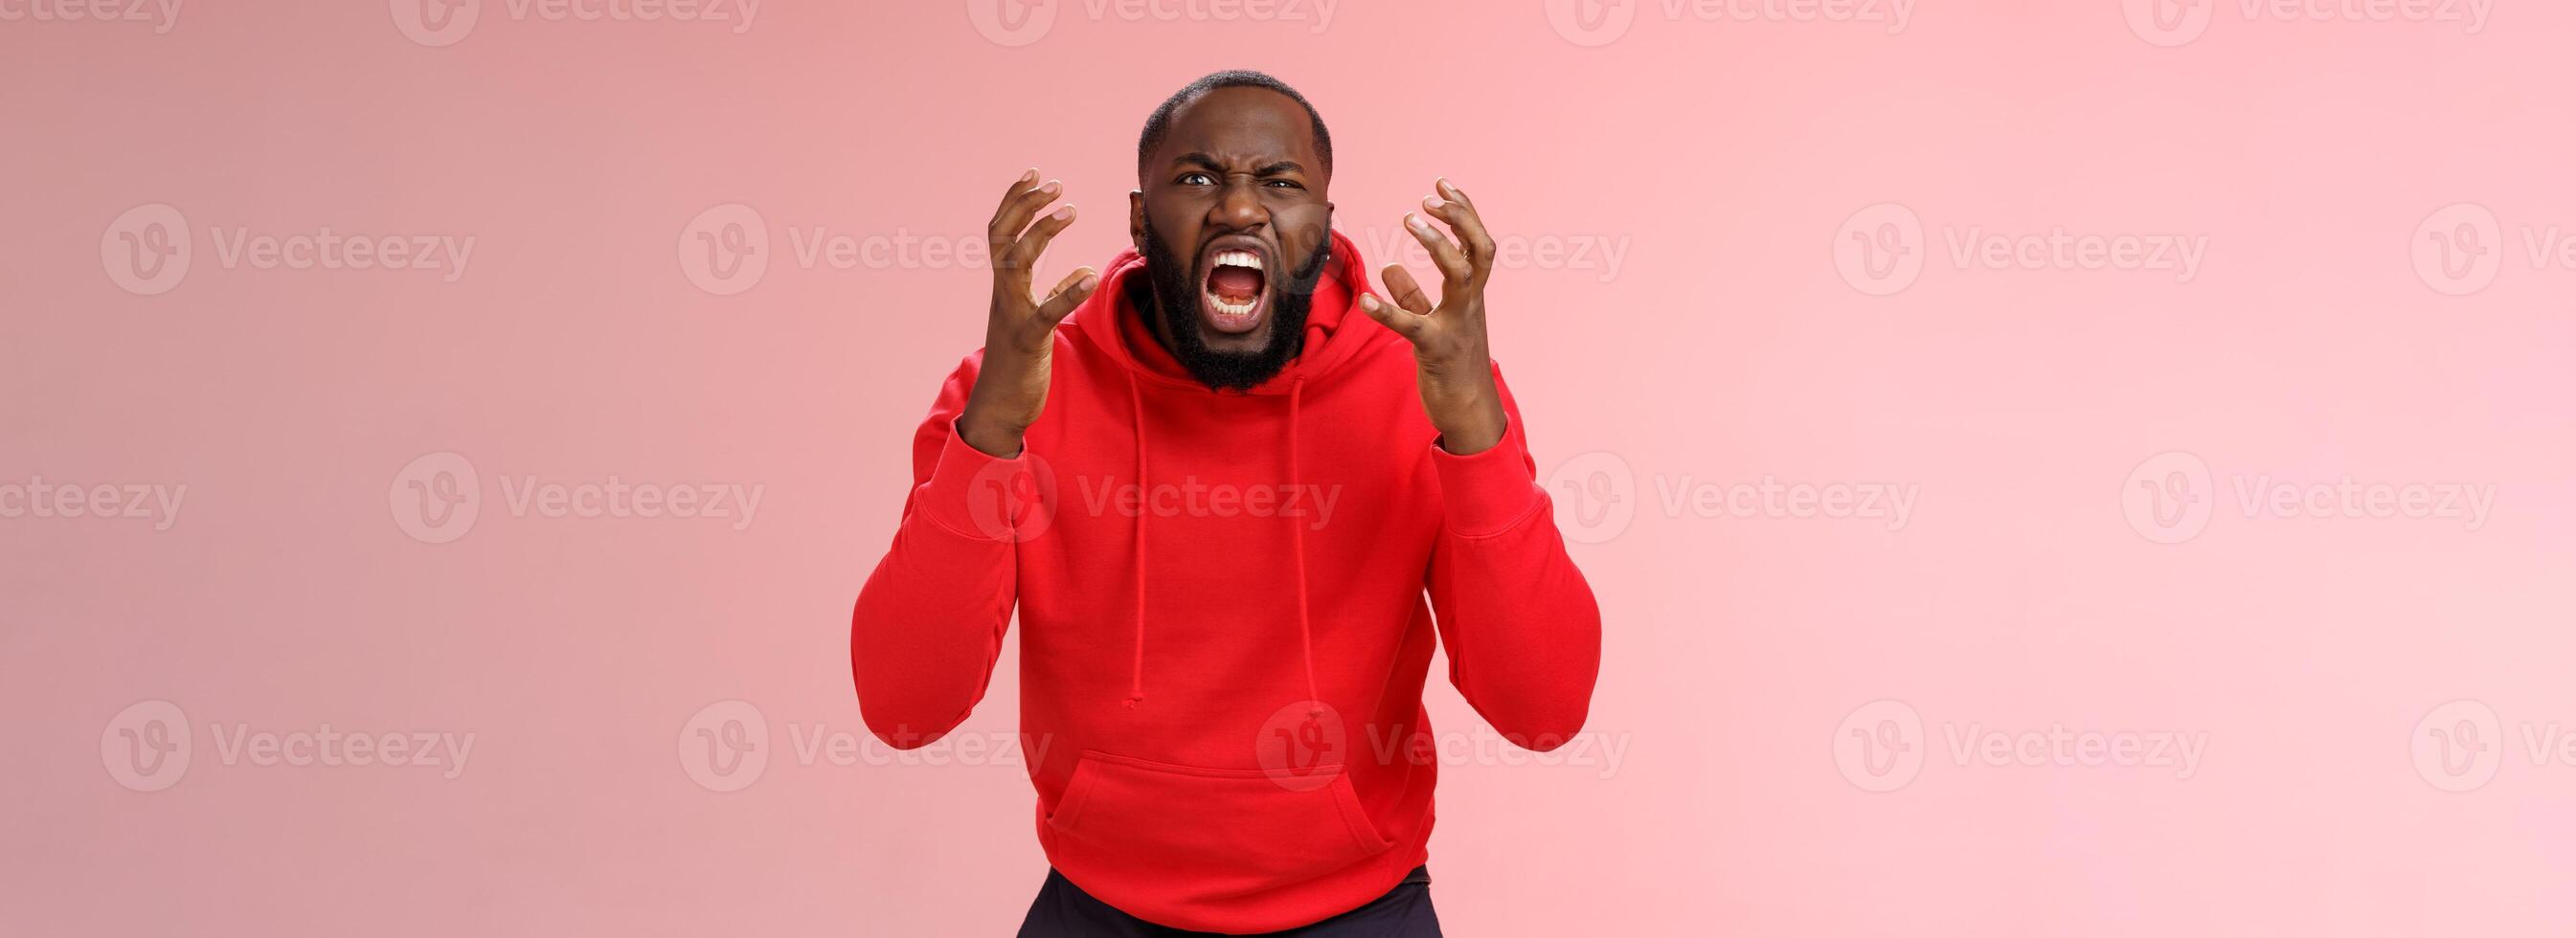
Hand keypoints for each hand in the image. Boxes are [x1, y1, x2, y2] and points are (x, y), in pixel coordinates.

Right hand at [959, 169, 1098, 457]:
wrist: (999, 405)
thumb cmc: (1018, 361)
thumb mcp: (1036, 319)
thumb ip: (1054, 292)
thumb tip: (1081, 270)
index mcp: (1004, 286)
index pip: (1001, 232)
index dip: (1015, 200)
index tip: (1036, 174)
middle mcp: (1002, 294)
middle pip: (1002, 237)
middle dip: (1024, 205)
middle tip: (1054, 183)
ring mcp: (1011, 315)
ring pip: (1016, 263)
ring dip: (1042, 233)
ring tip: (1070, 210)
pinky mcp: (1027, 340)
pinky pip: (1045, 311)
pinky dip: (1067, 291)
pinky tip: (1090, 275)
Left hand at [1358, 178, 1507, 454]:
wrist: (1468, 412)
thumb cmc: (1452, 366)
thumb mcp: (1431, 324)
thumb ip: (1411, 295)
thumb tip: (1388, 267)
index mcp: (1471, 295)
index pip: (1477, 243)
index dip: (1464, 212)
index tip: (1442, 186)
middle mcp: (1471, 303)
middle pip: (1480, 250)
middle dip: (1460, 218)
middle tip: (1430, 199)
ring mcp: (1457, 324)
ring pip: (1458, 274)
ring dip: (1436, 244)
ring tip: (1410, 220)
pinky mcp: (1436, 349)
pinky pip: (1412, 324)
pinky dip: (1387, 310)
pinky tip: (1365, 300)